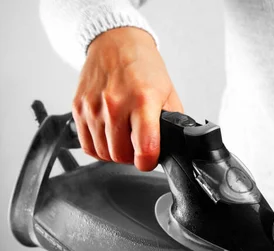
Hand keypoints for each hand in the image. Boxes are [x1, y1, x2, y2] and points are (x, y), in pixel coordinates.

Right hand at [72, 27, 182, 170]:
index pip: (145, 148)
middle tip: (139, 147)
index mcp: (142, 100)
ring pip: (103, 153)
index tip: (150, 160)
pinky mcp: (78, 108)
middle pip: (121, 155)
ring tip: (125, 140)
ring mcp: (93, 107)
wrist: (116, 43)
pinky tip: (110, 138)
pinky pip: (87, 145)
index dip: (149, 162)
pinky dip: (99, 148)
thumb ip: (171, 122)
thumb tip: (172, 146)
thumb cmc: (144, 67)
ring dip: (116, 153)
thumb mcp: (168, 93)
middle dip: (132, 157)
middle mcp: (115, 104)